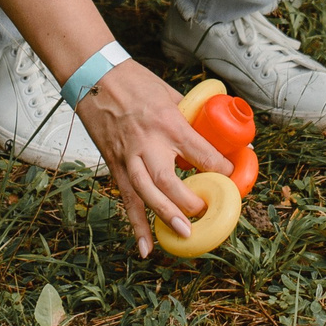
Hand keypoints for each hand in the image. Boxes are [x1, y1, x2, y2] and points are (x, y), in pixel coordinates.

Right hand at [71, 60, 232, 256]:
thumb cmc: (135, 82)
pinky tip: (146, 247)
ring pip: (146, 193)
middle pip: (169, 180)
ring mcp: (127, 156)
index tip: (231, 177)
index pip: (198, 151)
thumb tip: (217, 135)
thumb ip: (190, 117)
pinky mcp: (114, 164)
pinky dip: (136, 225)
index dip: (218, 167)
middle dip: (190, 201)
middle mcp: (147, 142)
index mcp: (167, 122)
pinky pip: (126, 199)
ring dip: (165, 215)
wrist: (94, 78)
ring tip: (184, 234)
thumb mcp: (170, 94)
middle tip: (207, 213)